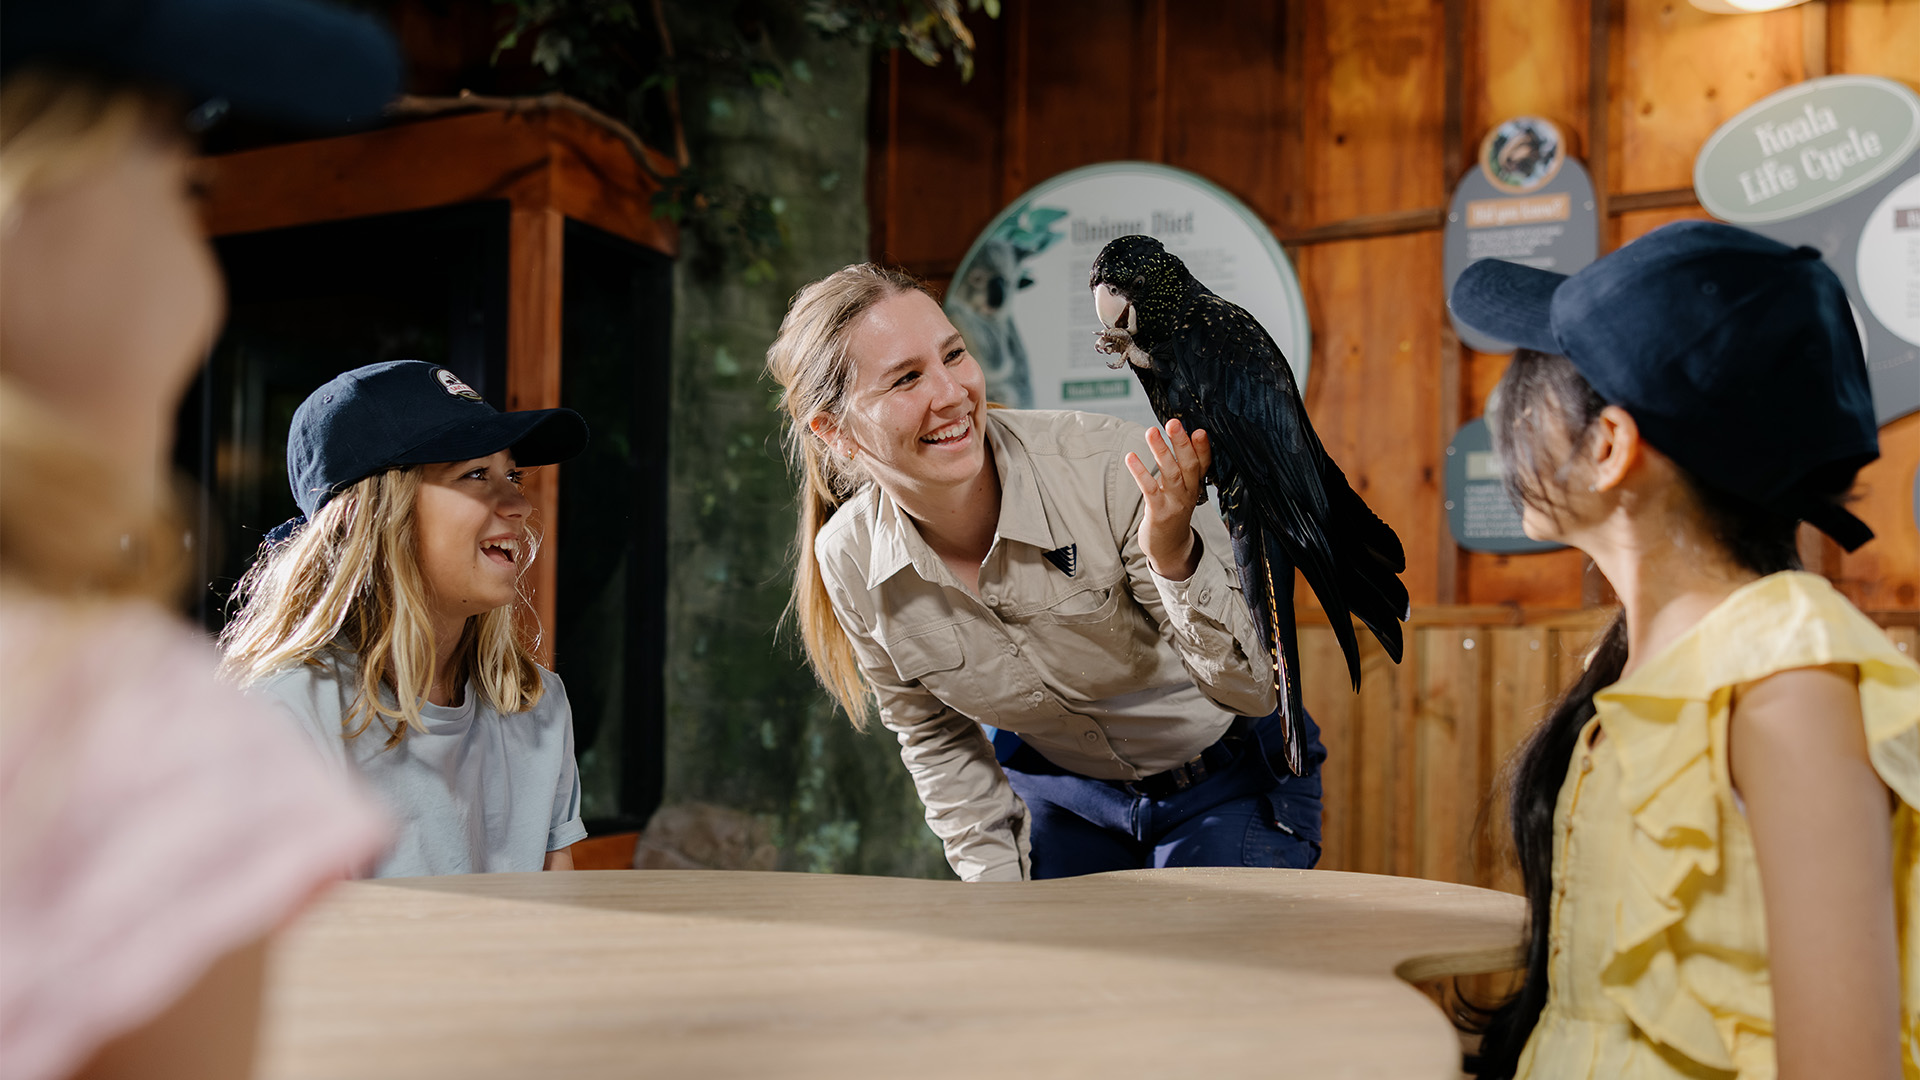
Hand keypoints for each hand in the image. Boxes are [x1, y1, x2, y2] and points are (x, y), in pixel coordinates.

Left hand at [1125, 418, 1210, 580]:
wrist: (1169, 547)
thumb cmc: (1173, 511)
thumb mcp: (1184, 488)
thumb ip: (1184, 466)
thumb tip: (1184, 435)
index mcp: (1195, 485)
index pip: (1203, 464)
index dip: (1203, 448)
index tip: (1200, 430)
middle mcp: (1188, 493)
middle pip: (1188, 465)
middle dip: (1181, 443)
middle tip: (1173, 423)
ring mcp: (1174, 503)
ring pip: (1170, 474)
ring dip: (1161, 452)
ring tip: (1151, 431)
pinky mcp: (1158, 512)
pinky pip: (1149, 490)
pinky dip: (1141, 472)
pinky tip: (1131, 457)